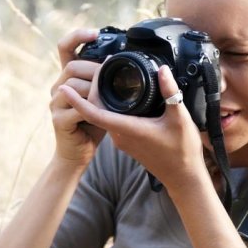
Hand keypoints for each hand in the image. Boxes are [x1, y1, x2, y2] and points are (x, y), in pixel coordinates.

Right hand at [50, 29, 105, 167]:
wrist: (79, 153)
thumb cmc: (92, 124)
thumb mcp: (100, 97)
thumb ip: (103, 80)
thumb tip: (117, 60)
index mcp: (67, 77)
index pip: (65, 47)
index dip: (77, 36)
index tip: (95, 34)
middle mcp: (57, 87)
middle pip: (72, 66)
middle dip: (94, 71)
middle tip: (112, 80)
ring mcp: (55, 103)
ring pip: (74, 86)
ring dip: (95, 92)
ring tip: (109, 102)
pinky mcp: (58, 120)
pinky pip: (77, 108)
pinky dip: (93, 110)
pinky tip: (103, 115)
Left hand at [58, 64, 207, 191]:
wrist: (182, 177)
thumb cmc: (182, 151)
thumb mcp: (180, 118)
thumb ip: (170, 92)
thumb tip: (162, 70)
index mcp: (128, 129)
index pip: (94, 114)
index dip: (78, 101)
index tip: (65, 88)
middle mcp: (119, 136)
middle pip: (96, 111)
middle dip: (88, 92)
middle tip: (89, 70)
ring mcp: (122, 140)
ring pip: (103, 116)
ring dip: (98, 100)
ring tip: (99, 78)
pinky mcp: (126, 142)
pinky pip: (111, 121)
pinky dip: (108, 108)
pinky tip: (114, 95)